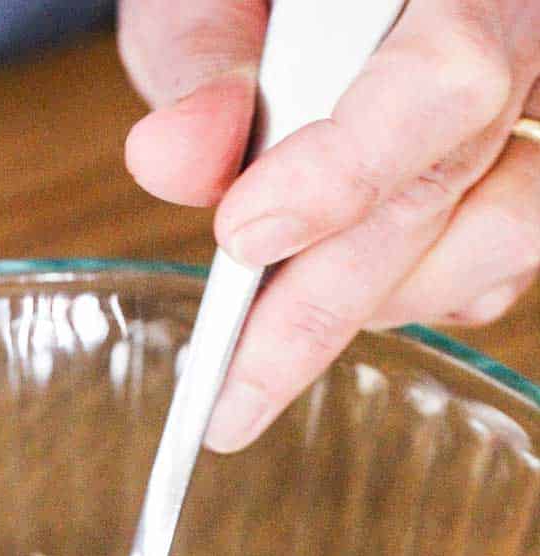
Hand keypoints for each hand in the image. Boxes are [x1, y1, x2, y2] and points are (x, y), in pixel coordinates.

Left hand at [119, 0, 539, 451]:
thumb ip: (200, 58)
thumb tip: (172, 159)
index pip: (443, 75)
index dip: (348, 172)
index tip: (244, 238)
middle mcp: (522, 27)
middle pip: (452, 180)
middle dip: (327, 301)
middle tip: (232, 399)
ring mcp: (537, 99)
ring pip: (503, 234)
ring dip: (383, 299)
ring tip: (275, 328)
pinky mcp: (522, 161)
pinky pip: (502, 254)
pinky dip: (418, 292)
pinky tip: (336, 297)